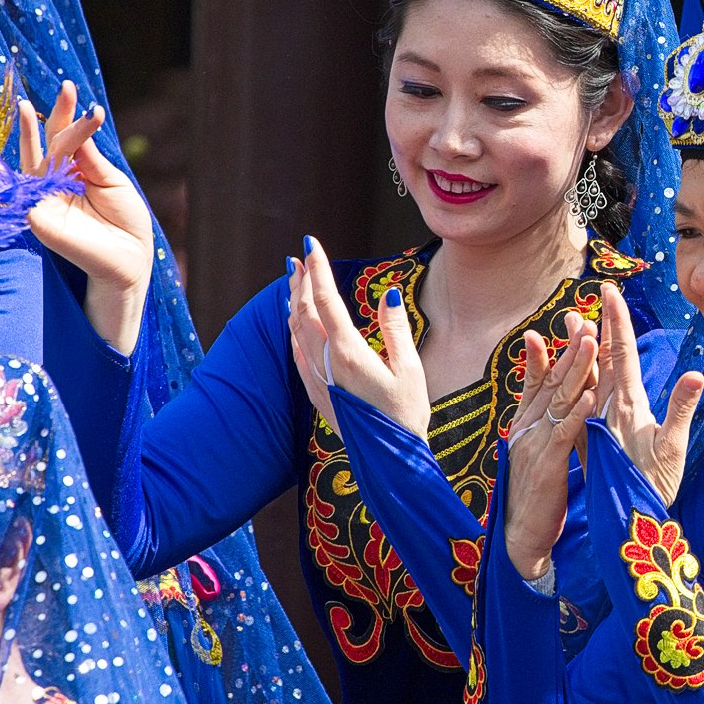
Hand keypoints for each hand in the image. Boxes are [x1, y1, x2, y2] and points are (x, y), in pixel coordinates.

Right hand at [19, 83, 155, 354]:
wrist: (130, 260)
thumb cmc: (126, 225)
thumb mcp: (113, 184)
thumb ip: (92, 159)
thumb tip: (78, 129)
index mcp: (77, 173)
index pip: (68, 139)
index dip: (71, 116)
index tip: (77, 92)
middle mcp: (56, 182)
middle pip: (48, 142)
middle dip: (55, 114)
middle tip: (66, 87)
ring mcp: (44, 196)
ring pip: (37, 157)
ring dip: (39, 130)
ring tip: (29, 105)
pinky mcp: (37, 212)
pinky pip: (35, 181)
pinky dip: (45, 161)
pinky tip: (52, 141)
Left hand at [285, 237, 430, 439]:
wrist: (388, 459)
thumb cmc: (406, 414)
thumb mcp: (410, 369)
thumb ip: (396, 328)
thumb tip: (388, 293)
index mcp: (350, 353)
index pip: (326, 300)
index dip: (318, 269)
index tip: (311, 243)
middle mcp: (326, 363)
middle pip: (304, 312)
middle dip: (301, 280)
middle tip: (299, 256)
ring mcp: (317, 378)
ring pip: (296, 330)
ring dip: (294, 302)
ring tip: (294, 280)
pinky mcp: (316, 391)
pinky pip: (296, 351)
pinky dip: (293, 328)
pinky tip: (295, 322)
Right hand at [501, 319, 598, 582]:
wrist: (521, 538)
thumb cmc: (536, 497)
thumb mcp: (540, 454)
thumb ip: (549, 426)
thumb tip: (558, 404)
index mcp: (528, 425)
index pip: (539, 382)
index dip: (548, 353)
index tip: (560, 325)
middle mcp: (529, 429)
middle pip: (551, 382)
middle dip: (568, 349)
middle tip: (581, 317)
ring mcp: (536, 444)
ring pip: (559, 400)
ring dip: (576, 369)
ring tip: (591, 341)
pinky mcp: (547, 466)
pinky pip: (565, 434)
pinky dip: (578, 413)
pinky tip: (591, 394)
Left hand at [593, 281, 702, 505]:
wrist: (626, 523)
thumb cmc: (655, 486)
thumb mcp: (674, 449)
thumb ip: (682, 410)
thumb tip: (695, 374)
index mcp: (628, 405)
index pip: (620, 353)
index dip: (616, 320)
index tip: (608, 290)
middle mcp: (607, 409)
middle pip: (600, 358)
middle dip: (597, 325)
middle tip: (590, 294)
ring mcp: (595, 423)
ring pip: (586, 376)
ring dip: (581, 348)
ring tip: (573, 321)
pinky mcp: (589, 440)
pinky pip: (578, 401)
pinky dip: (575, 380)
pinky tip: (569, 371)